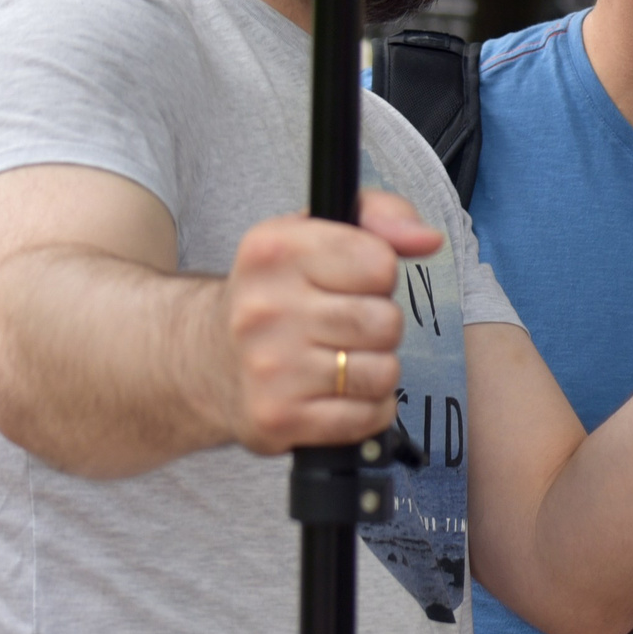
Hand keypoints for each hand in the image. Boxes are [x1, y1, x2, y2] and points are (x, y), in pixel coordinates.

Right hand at [219, 189, 441, 455]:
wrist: (204, 359)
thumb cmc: (280, 292)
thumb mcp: (316, 232)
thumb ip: (382, 215)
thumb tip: (428, 239)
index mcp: (273, 250)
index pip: (380, 263)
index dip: (377, 275)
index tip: (350, 282)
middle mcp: (263, 308)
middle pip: (386, 322)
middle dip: (378, 326)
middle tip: (342, 327)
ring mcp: (268, 367)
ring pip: (384, 372)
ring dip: (374, 370)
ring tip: (336, 359)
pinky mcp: (278, 417)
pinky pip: (370, 415)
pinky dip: (366, 409)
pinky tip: (333, 394)